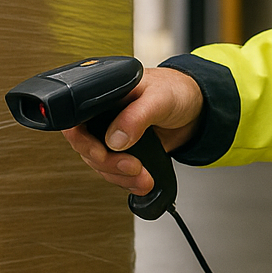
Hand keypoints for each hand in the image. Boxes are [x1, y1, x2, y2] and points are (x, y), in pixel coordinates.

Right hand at [63, 66, 203, 195]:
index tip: (100, 153)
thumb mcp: (159, 98)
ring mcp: (112, 133)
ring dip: (118, 176)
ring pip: (99, 163)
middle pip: (85, 147)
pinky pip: (113, 170)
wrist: (195, 108)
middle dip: (107, 164)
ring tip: (142, 179)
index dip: (82, 140)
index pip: (76, 119)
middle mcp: (103, 115)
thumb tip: (114, 139)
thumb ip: (136, 116)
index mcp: (104, 95)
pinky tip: (140, 182)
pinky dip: (125, 180)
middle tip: (132, 168)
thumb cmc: (176, 90)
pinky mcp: (124, 150)